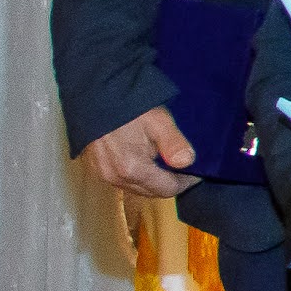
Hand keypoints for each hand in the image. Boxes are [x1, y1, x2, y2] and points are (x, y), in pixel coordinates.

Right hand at [80, 102, 197, 202]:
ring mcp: (103, 175)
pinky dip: (137, 177)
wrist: (94, 98)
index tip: (196, 174)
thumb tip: (187, 162)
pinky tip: (144, 162)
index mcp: (132, 168)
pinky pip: (122, 181)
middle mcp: (115, 177)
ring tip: (165, 165)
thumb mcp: (158, 121)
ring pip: (136, 189)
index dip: (185, 183)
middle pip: (151, 192)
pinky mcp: (96, 169)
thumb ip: (174, 144)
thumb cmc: (127, 107)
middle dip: (169, 184)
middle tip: (183, 170)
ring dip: (153, 182)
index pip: (167, 189)